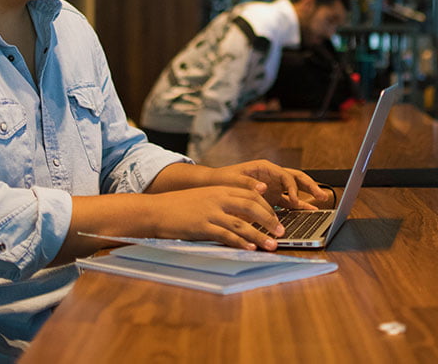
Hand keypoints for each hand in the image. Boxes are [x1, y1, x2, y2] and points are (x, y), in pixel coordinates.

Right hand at [146, 185, 284, 250]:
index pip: (251, 195)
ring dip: (260, 235)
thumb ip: (222, 202)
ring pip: (242, 223)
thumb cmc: (179, 206)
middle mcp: (218, 199)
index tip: (277, 216)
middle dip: (269, 219)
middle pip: (252, 206)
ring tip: (272, 244)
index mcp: (220, 190)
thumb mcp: (204, 198)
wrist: (156, 210)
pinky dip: (241, 242)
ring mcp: (210, 212)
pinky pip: (226, 235)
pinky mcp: (202, 226)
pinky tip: (251, 248)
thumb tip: (242, 214)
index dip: (266, 206)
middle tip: (281, 231)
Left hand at [209, 160, 331, 210]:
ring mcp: (273, 187)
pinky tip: (308, 212)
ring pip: (295, 190)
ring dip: (308, 196)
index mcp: (265, 167)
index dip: (293, 188)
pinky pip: (288, 202)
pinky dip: (298, 206)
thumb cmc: (223, 180)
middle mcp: (272, 176)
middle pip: (296, 178)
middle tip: (322, 195)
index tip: (295, 200)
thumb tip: (263, 188)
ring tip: (321, 203)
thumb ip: (248, 184)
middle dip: (310, 186)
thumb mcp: (234, 180)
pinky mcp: (271, 197)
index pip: (285, 175)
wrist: (214, 186)